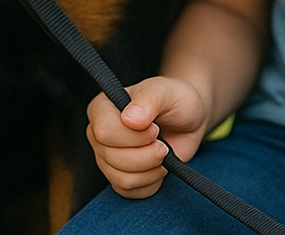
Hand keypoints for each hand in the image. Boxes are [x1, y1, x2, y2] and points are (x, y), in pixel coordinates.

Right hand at [84, 76, 210, 197]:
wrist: (187, 120)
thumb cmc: (174, 100)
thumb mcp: (166, 93)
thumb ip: (148, 101)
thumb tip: (129, 119)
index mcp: (102, 108)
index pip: (104, 131)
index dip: (133, 137)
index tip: (155, 129)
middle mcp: (98, 133)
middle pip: (113, 158)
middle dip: (147, 155)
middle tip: (163, 143)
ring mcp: (106, 158)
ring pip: (122, 179)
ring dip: (151, 170)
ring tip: (162, 153)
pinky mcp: (118, 177)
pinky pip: (130, 192)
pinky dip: (151, 183)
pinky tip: (159, 167)